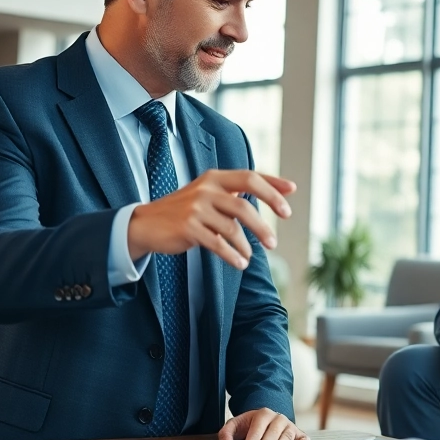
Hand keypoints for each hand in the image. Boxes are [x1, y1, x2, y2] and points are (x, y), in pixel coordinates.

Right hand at [127, 169, 295, 269]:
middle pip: (244, 204)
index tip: (292, 193)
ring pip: (232, 228)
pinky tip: (240, 263)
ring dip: (246, 246)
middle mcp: (206, 189)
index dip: (273, 185)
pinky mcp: (188, 227)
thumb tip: (279, 192)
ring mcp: (195, 208)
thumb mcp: (209, 195)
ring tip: (251, 257)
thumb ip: (236, 194)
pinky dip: (232, 255)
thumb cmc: (186, 211)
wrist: (147, 223)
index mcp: (215, 178)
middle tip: (273, 242)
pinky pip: (217, 244)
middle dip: (263, 224)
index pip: (250, 177)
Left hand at [216, 408, 308, 439]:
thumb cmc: (249, 425)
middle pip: (273, 432)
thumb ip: (226, 435)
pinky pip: (303, 438)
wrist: (265, 419)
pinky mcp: (298, 434)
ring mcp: (289, 426)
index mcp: (263, 414)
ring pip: (286, 436)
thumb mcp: (235, 426)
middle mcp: (278, 418)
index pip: (257, 428)